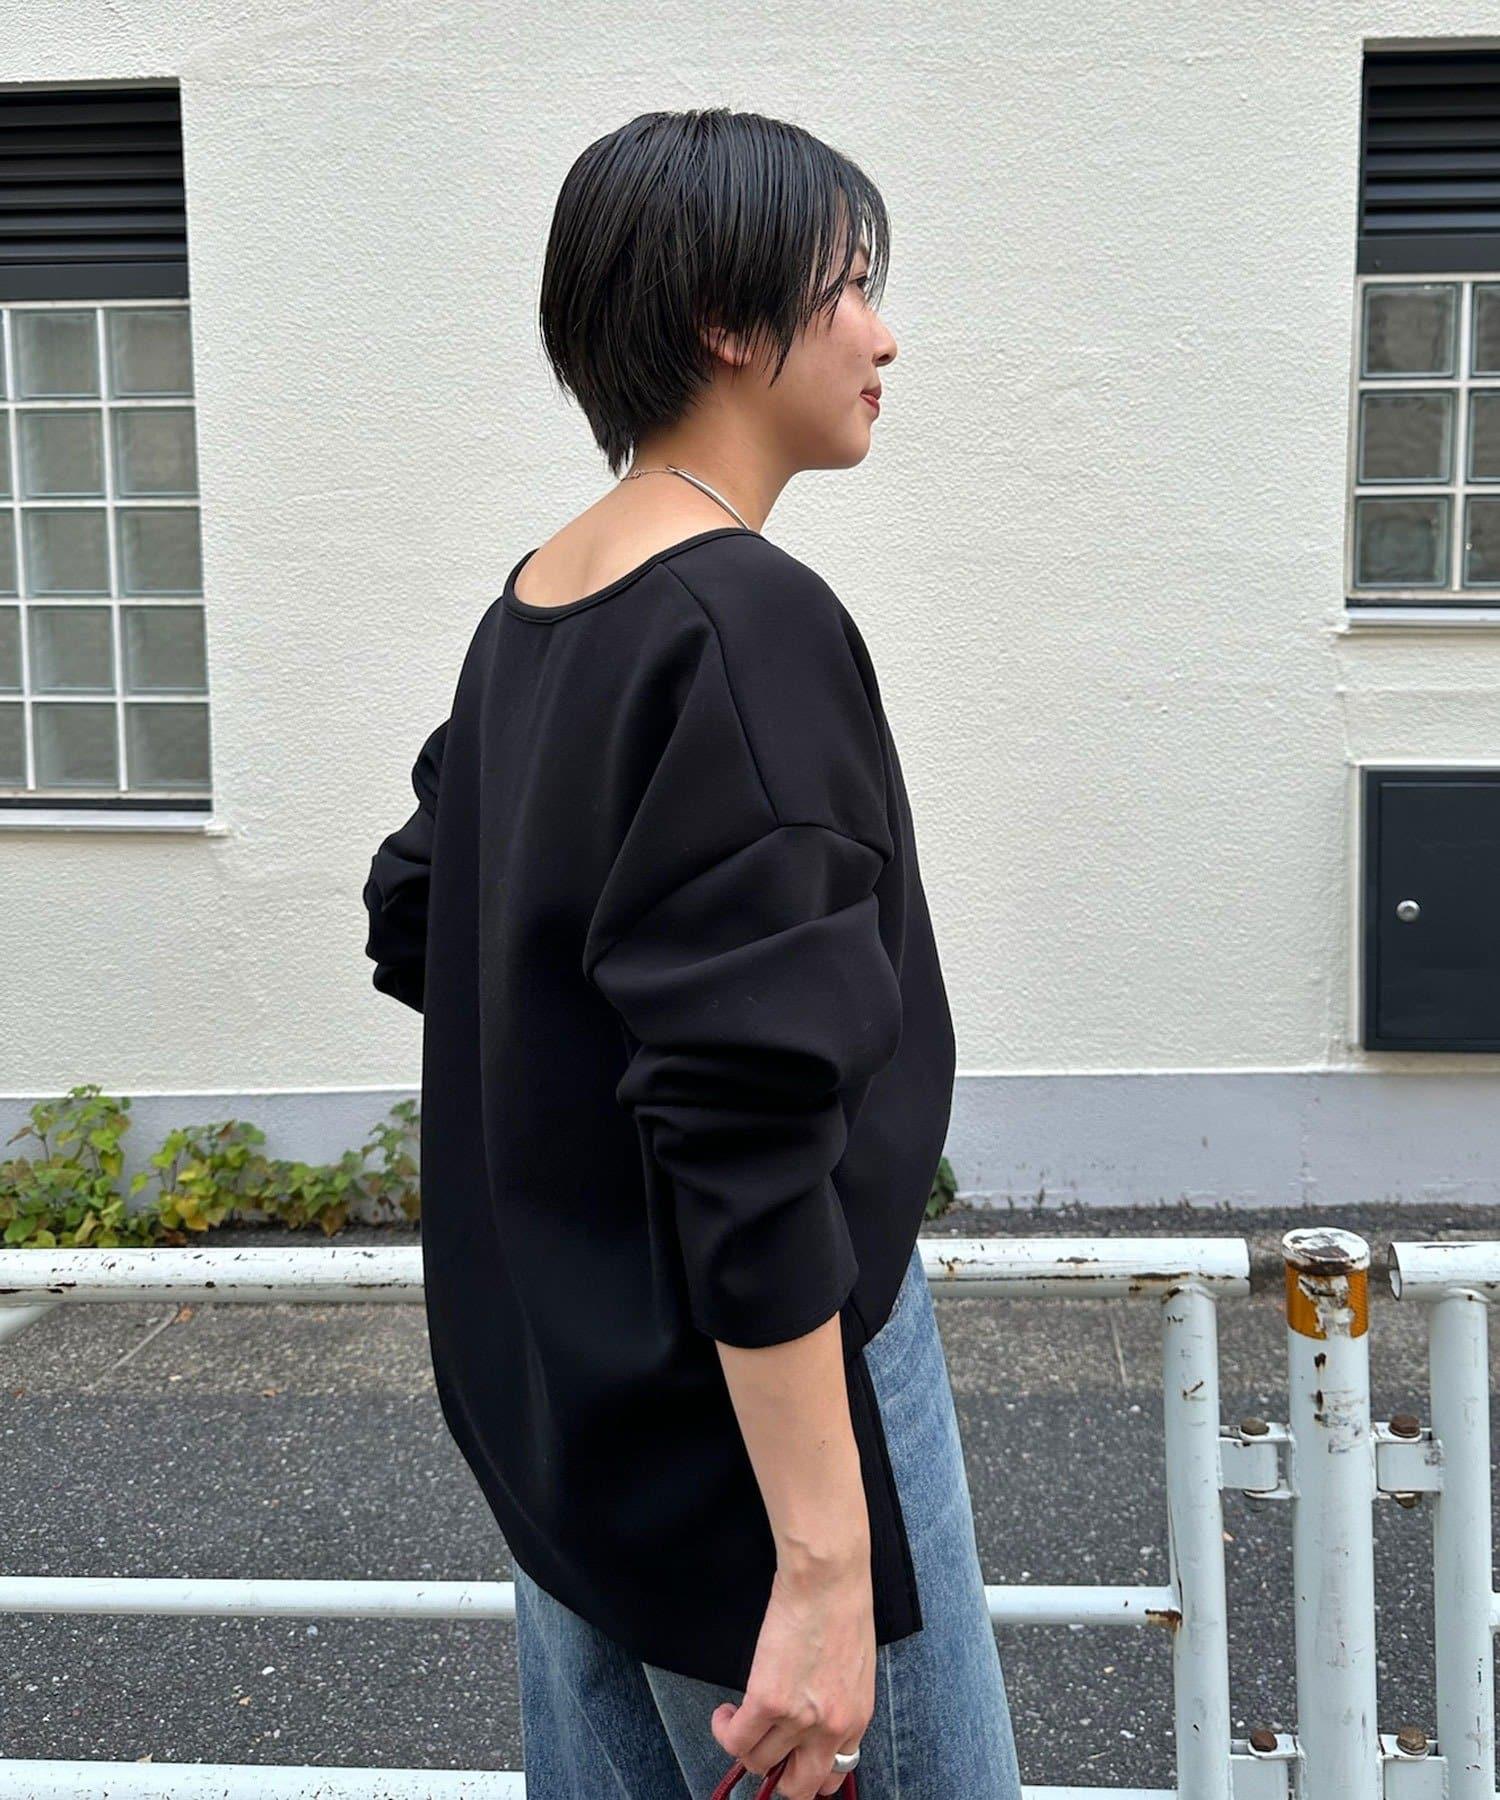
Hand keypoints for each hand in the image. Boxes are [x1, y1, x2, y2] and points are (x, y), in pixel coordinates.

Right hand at [710, 1553, 873, 1798]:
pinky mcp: (767, 1700)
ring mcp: (799, 1719)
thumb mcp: (856, 1669)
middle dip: (775, 1776)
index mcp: (856, 1720)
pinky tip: (724, 1713)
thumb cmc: (844, 1605)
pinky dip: (723, 1731)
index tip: (790, 1760)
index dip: (806, 1774)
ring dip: (743, 1746)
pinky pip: (735, 1740)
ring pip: (759, 1762)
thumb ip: (839, 1701)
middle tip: (762, 1749)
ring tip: (738, 1719)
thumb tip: (813, 1716)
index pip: (832, 1777)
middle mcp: (830, 1729)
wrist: (828, 1578)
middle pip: (798, 1787)